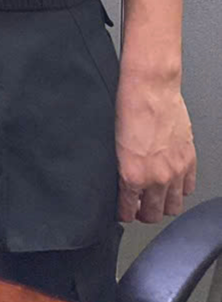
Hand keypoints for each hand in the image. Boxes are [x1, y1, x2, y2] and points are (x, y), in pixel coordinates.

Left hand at [116, 68, 196, 221]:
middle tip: (137, 207)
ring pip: (173, 206)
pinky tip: (170, 183)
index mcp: (132, 174)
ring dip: (162, 204)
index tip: (122, 212)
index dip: (123, 213)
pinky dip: (179, 190)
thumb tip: (116, 179)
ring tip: (154, 197)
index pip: (128, 210)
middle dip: (143, 213)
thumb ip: (116, 166)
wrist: (150, 87)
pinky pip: (188, 188)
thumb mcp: (111, 141)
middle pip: (153, 214)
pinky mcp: (189, 160)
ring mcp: (176, 170)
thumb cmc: (126, 106)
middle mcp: (156, 177)